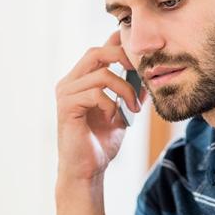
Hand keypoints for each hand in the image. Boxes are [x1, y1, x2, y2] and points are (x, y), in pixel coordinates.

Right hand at [55, 31, 140, 180]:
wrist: (87, 170)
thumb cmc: (101, 142)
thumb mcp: (122, 112)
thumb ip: (131, 92)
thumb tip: (149, 75)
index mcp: (81, 80)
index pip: (99, 51)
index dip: (117, 43)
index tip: (138, 51)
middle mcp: (69, 82)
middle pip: (95, 52)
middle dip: (122, 57)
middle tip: (139, 72)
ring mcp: (66, 93)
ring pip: (101, 75)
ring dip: (124, 90)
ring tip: (133, 108)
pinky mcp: (66, 106)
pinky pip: (95, 93)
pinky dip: (111, 104)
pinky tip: (113, 118)